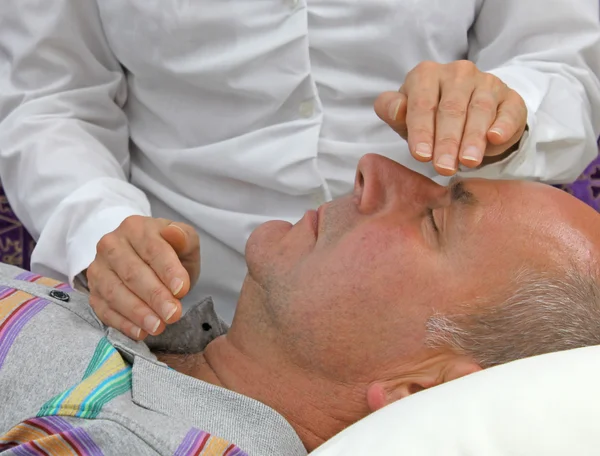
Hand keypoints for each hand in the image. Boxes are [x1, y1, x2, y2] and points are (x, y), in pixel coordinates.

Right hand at [87, 216, 199, 339]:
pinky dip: (122, 323)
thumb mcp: (184, 242)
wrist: (144, 259)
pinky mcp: (93, 290)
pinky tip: (140, 332)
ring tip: (158, 327)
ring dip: (138, 312)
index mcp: (136, 228)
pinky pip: (103, 309)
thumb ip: (184, 238)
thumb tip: (174, 233)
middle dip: (155, 296)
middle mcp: (111, 245)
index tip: (182, 290)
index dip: (168, 270)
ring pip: (114, 292)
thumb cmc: (169, 252)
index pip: (153, 249)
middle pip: (132, 273)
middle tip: (173, 314)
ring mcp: (98, 268)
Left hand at [374, 60, 527, 175]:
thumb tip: (396, 109)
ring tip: (467, 162)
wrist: (467, 117)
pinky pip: (508, 111)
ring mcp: (486, 82)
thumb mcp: (404, 118)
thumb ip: (392, 111)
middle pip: (451, 109)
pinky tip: (495, 139)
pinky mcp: (510, 97)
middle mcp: (457, 73)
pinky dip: (503, 125)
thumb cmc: (428, 120)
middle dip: (447, 142)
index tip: (421, 156)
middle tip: (444, 168)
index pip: (422, 104)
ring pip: (479, 110)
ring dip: (473, 138)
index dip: (421, 131)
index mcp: (426, 74)